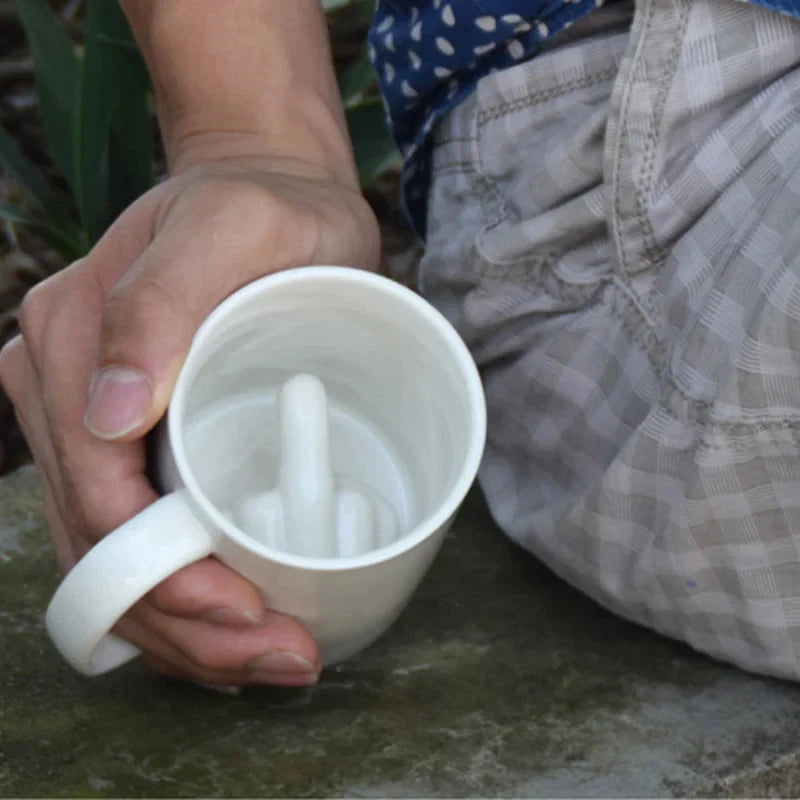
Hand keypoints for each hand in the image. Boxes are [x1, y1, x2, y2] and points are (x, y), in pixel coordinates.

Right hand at [0, 155, 379, 688]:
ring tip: (268, 659)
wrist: (272, 191)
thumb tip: (108, 417)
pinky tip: (228, 623)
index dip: (164, 577)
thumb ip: (160, 305)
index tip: (248, 615)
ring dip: (182, 627)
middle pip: (100, 545)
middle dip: (184, 623)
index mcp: (73, 344)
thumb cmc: (267, 208)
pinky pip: (132, 534)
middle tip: (280, 660)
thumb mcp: (234, 229)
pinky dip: (175, 593)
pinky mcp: (131, 436)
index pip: (98, 497)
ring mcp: (90, 418)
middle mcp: (64, 389)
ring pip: (111, 556)